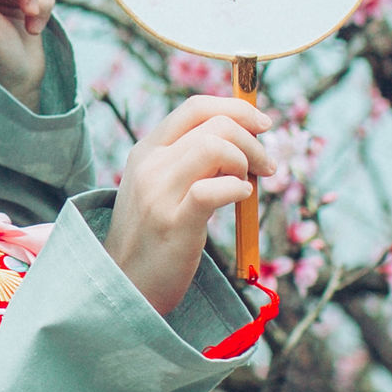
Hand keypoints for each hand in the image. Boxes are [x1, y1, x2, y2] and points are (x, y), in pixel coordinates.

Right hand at [103, 94, 271, 315]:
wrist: (125, 283)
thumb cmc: (153, 235)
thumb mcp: (160, 186)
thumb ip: (190, 161)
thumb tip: (244, 141)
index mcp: (147, 150)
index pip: (195, 108)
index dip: (237, 109)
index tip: (263, 124)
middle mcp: (150, 165)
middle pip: (214, 126)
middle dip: (253, 141)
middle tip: (266, 167)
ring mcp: (159, 193)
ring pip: (214, 148)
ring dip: (245, 162)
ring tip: (247, 186)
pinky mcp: (174, 224)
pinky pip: (212, 190)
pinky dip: (237, 189)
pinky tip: (241, 198)